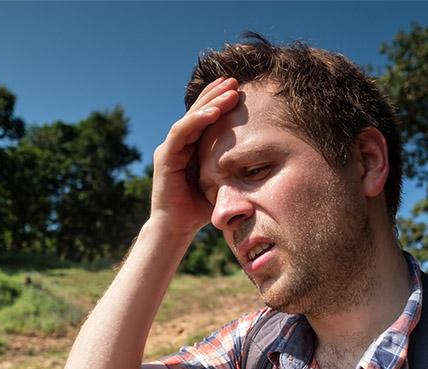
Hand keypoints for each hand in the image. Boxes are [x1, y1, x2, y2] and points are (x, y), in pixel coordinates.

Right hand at [150, 77, 239, 236]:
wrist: (177, 229)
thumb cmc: (200, 209)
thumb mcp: (223, 184)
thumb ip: (234, 170)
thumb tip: (263, 165)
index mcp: (191, 148)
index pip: (205, 118)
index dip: (219, 101)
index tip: (238, 89)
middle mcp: (179, 144)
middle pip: (197, 112)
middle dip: (216, 94)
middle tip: (235, 80)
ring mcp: (170, 149)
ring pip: (190, 118)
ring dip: (209, 102)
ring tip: (228, 90)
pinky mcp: (165, 158)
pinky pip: (180, 133)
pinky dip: (196, 120)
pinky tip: (212, 112)